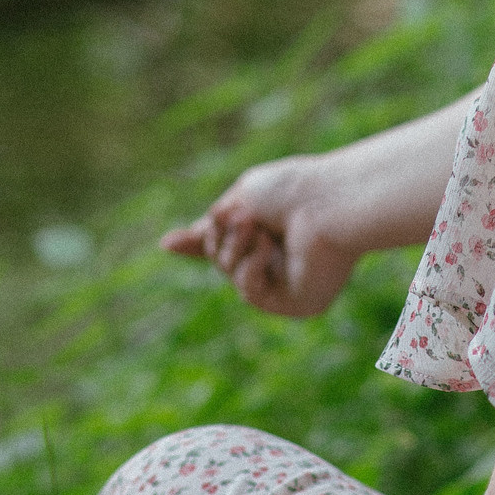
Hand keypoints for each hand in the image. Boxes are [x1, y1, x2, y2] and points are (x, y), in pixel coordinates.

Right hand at [160, 154, 360, 317]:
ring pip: (231, 275)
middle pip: (221, 258)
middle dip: (220, 236)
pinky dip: (251, 265)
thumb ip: (210, 225)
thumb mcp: (240, 199)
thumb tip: (168, 245)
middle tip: (242, 217)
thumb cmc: (290, 192)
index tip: (169, 243)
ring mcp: (286, 281)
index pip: (228, 241)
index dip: (200, 242)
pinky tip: (268, 247)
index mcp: (268, 228)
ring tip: (256, 227)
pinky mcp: (295, 301)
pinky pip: (250, 291)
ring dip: (235, 247)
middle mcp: (278, 256)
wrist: (327, 204)